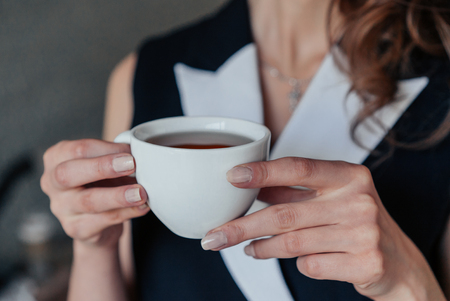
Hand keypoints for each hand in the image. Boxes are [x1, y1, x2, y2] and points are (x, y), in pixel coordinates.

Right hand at [40, 139, 149, 248]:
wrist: (98, 220)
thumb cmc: (101, 182)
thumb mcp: (104, 164)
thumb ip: (115, 156)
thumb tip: (141, 153)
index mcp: (56, 158)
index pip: (76, 150)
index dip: (106, 149)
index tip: (131, 151)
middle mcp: (52, 183)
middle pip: (69, 174)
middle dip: (102, 167)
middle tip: (131, 164)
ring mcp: (61, 208)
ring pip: (88, 201)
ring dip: (119, 195)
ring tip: (141, 192)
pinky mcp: (76, 229)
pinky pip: (103, 220)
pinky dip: (126, 212)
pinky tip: (142, 207)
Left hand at [201, 157, 444, 299]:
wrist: (398, 261)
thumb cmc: (356, 221)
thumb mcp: (332, 196)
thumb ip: (294, 191)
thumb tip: (248, 185)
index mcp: (349, 176)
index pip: (298, 168)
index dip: (262, 172)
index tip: (232, 177)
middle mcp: (359, 201)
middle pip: (285, 213)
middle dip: (243, 226)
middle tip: (216, 235)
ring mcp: (364, 233)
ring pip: (292, 243)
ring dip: (262, 248)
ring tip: (247, 248)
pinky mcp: (365, 263)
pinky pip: (310, 265)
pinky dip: (295, 264)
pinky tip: (293, 260)